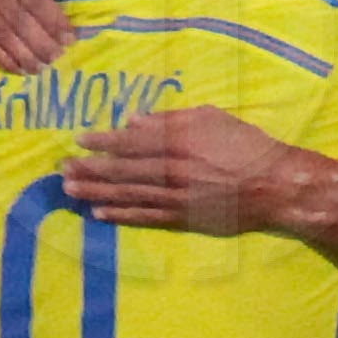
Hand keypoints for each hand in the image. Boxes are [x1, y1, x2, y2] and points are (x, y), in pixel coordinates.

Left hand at [59, 107, 313, 236]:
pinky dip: (122, 215)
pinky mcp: (184, 219)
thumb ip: (170, 119)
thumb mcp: (211, 118)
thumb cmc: (246, 145)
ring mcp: (177, 197)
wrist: (275, 185)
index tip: (79, 140)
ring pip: (129, 194)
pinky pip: (146, 217)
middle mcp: (173, 169)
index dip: (103, 141)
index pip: (131, 140)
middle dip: (90, 170)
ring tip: (70, 191)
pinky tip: (100, 214)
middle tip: (62, 170)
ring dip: (97, 193)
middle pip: (123, 170)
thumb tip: (134, 120)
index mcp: (179, 140)